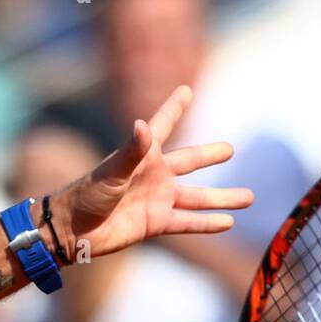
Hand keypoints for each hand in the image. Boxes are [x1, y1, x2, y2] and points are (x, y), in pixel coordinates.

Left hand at [48, 85, 253, 260]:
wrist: (70, 231)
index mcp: (143, 155)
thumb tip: (144, 124)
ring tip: (249, 197)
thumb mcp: (110, 171)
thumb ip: (131, 151)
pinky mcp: (156, 224)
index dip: (174, 107)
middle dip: (209, 155)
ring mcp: (157, 200)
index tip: (186, 89)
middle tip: (231, 149)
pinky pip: (188, 222)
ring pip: (198, 197)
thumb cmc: (85, 195)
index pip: (163, 124)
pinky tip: (228, 222)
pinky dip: (208, 223)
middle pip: (190, 162)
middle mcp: (154, 175)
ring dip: (222, 198)